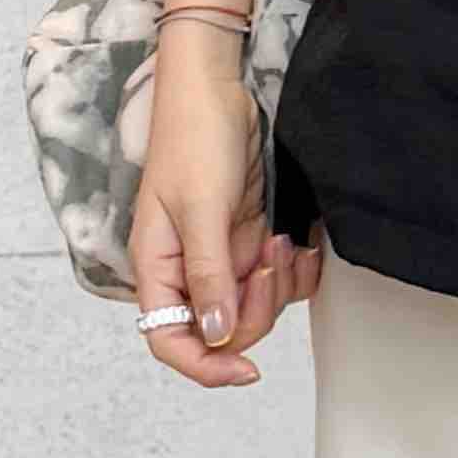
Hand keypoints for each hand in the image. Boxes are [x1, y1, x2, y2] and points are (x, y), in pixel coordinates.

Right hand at [131, 26, 312, 384]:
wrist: (217, 88)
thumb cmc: (193, 138)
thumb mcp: (201, 207)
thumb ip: (209, 275)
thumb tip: (215, 335)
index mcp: (158, 267)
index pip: (169, 341)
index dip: (205, 366)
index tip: (246, 369)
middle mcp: (187, 270)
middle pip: (222, 331)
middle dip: (256, 306)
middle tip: (269, 260)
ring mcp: (220, 257)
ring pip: (255, 308)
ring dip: (278, 285)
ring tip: (283, 242)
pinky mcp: (247, 240)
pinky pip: (276, 280)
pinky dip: (295, 269)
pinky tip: (299, 242)